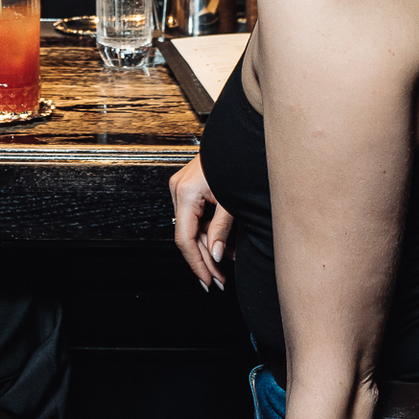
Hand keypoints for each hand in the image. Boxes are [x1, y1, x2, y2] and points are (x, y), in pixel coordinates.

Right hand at [172, 154, 234, 291]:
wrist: (239, 138)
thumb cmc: (237, 162)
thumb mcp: (231, 202)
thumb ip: (221, 230)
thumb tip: (215, 256)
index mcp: (185, 193)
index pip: (185, 239)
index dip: (196, 263)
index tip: (207, 280)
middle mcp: (178, 190)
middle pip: (188, 236)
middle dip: (205, 260)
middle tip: (219, 281)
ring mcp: (182, 187)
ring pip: (193, 228)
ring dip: (209, 248)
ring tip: (224, 268)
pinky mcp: (190, 187)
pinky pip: (196, 217)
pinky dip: (209, 233)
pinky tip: (223, 247)